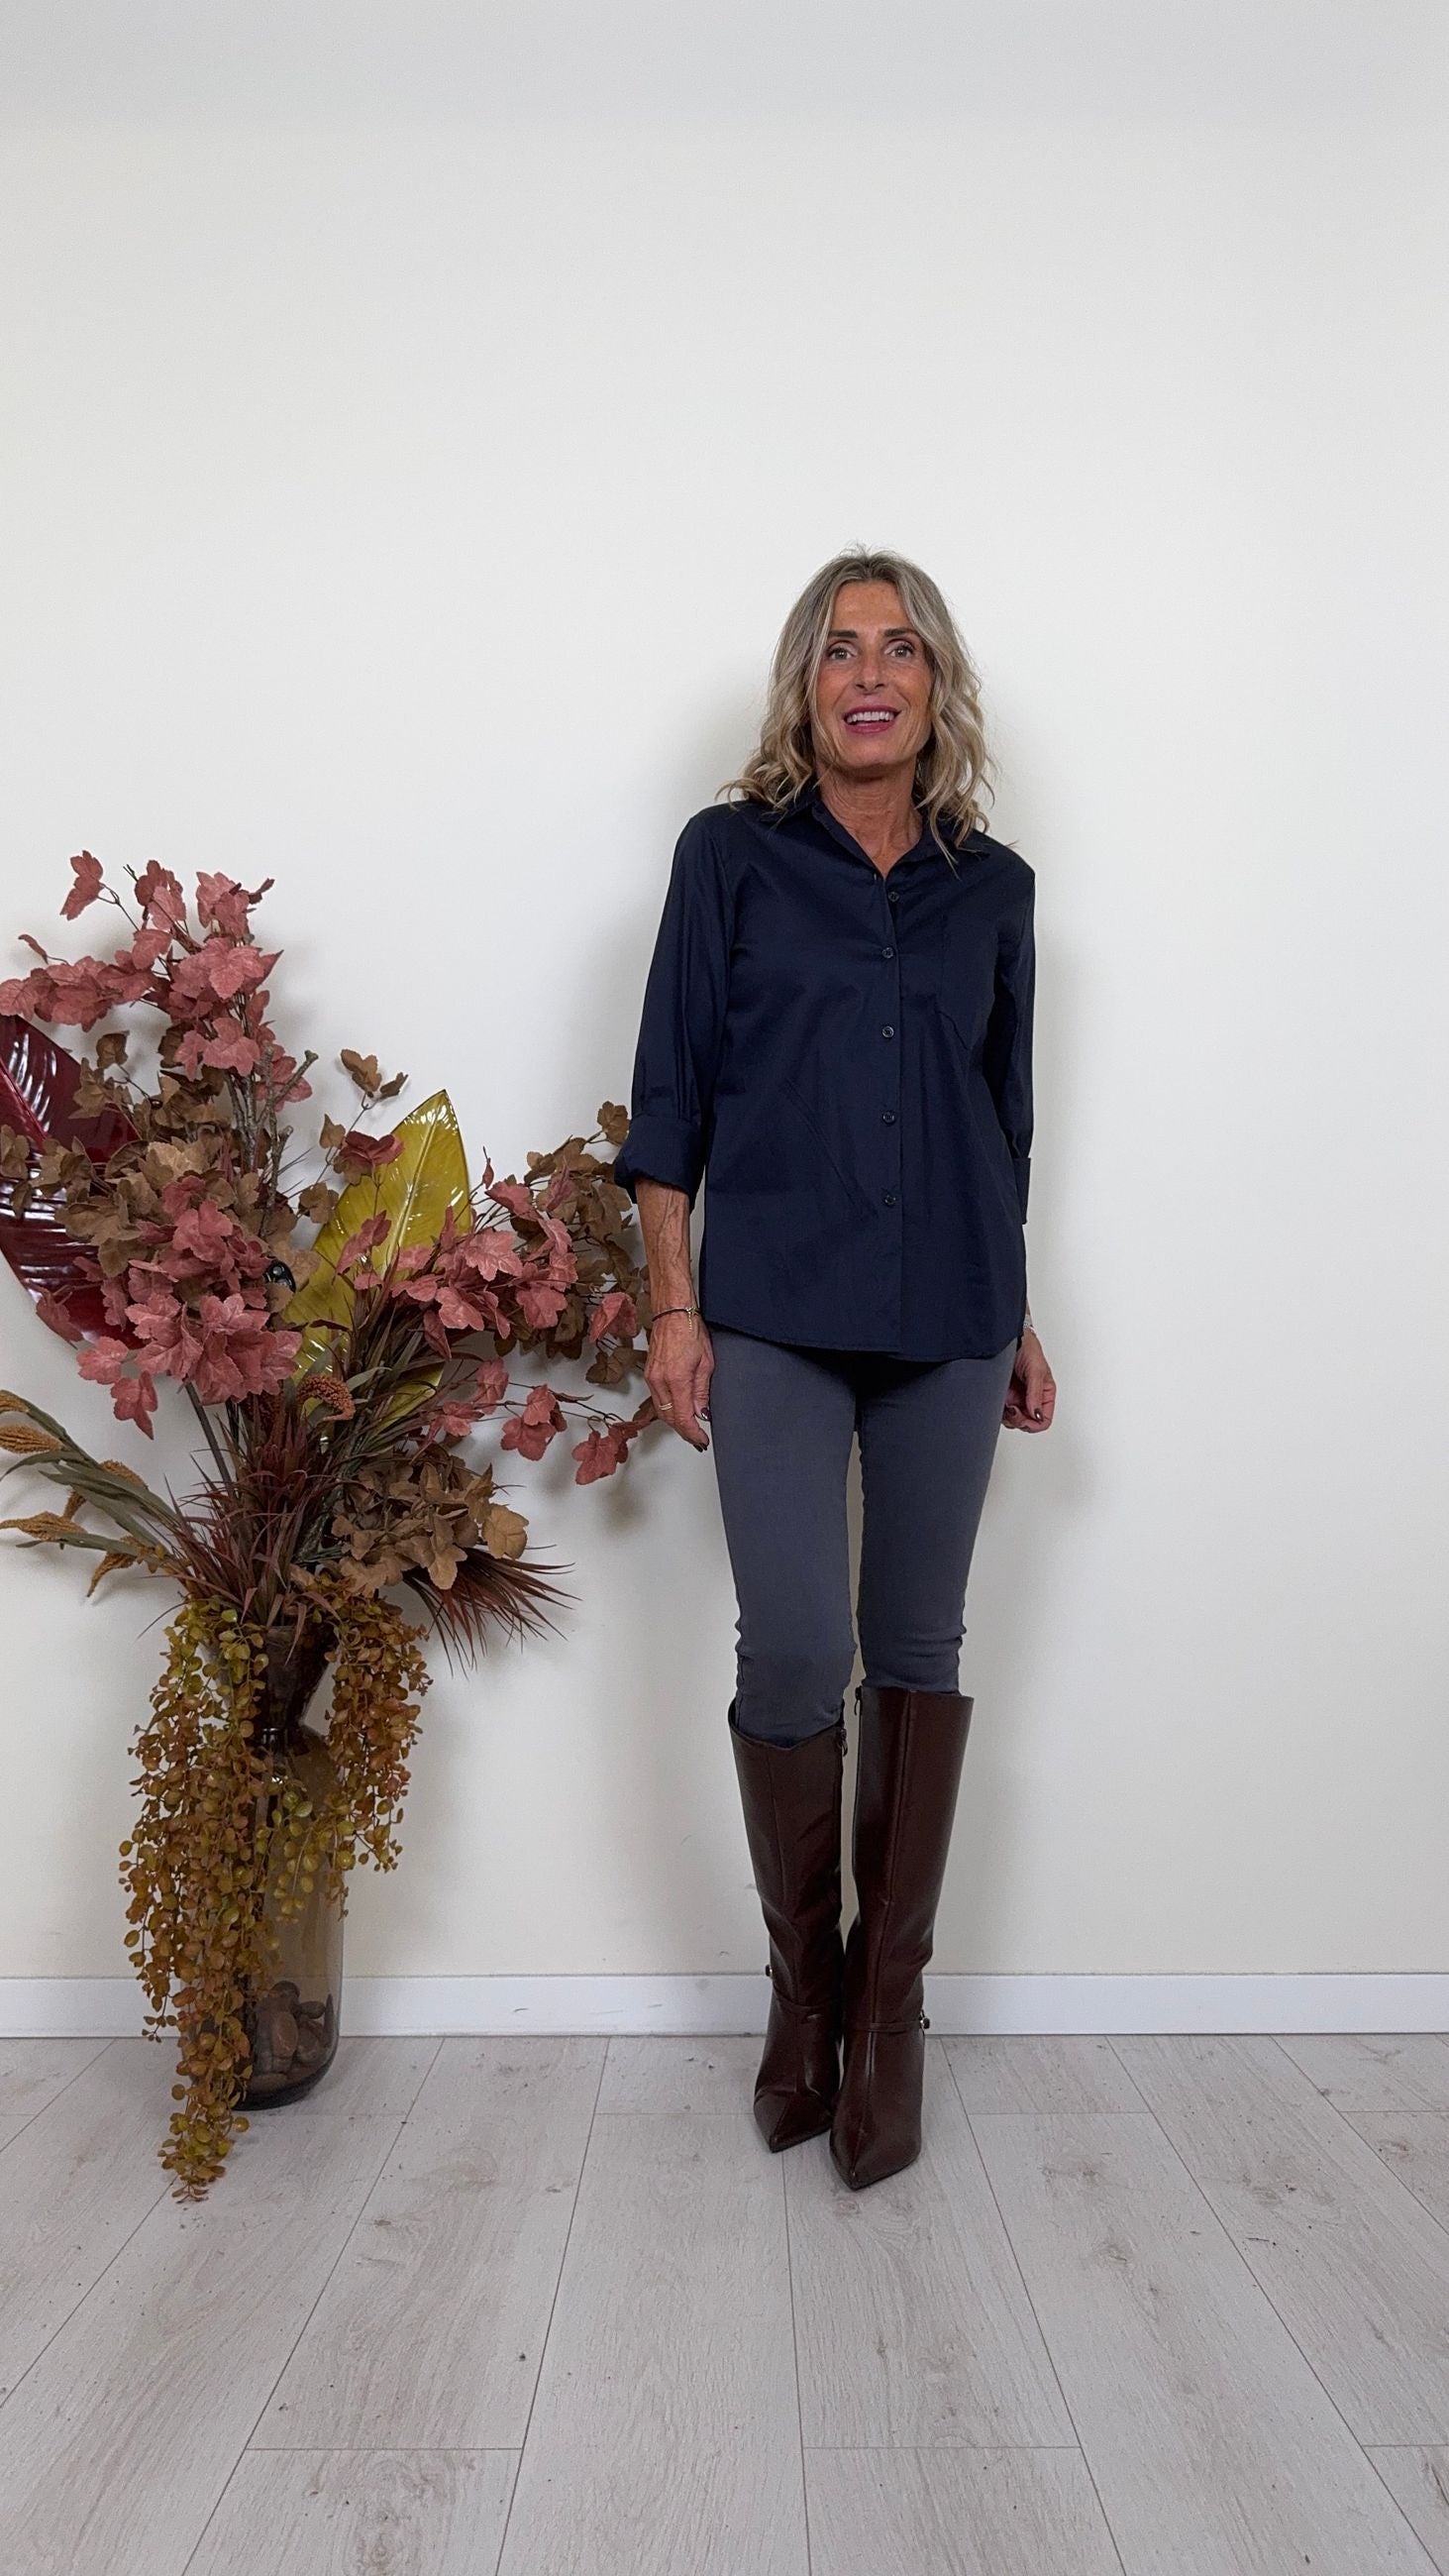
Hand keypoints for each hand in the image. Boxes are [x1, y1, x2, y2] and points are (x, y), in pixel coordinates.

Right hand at [645, 1311, 713, 1449]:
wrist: (672, 1314)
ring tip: (690, 1428)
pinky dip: (668, 1410)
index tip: (701, 1440)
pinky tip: (677, 1411)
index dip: (693, 1434)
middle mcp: (660, 1381)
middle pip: (669, 1418)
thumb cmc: (690, 1330)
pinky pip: (657, 1400)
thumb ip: (702, 1392)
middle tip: (698, 1438)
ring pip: (661, 1411)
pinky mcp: (649, 1375)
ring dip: (675, 1422)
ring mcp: (652, 1378)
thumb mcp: (706, 1363)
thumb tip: (702, 1413)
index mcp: (677, 1379)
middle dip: (684, 1431)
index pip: (683, 1418)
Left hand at [1004, 1327, 1055, 1432]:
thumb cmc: (1028, 1349)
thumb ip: (1036, 1394)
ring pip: (1014, 1420)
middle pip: (1027, 1423)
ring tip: (1006, 1403)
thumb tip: (1036, 1414)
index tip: (1025, 1419)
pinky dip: (999, 1411)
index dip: (1034, 1424)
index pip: (1044, 1420)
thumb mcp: (1036, 1370)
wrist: (1009, 1338)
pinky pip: (1002, 1412)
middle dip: (1019, 1420)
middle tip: (1012, 1409)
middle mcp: (1031, 1398)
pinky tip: (999, 1401)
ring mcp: (1017, 1398)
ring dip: (1009, 1417)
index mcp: (1045, 1394)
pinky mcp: (1004, 1395)